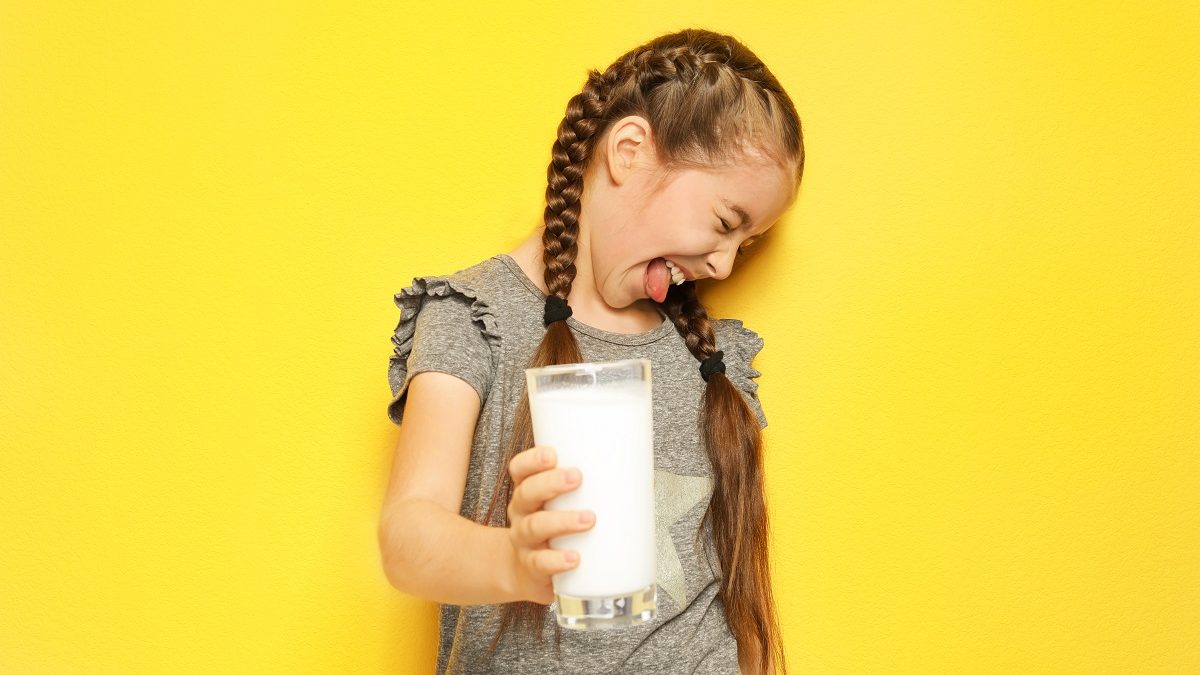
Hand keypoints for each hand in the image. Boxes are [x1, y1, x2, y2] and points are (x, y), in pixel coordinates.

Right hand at [505, 445, 594, 603]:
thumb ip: (599, 493)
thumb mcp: (566, 508)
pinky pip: (540, 563)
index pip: (521, 470)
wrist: (527, 573)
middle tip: (576, 477)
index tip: (552, 454)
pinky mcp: (532, 569)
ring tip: (588, 519)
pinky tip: (573, 558)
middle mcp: (522, 514)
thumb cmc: (555, 532)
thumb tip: (646, 481)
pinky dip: (556, 561)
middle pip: (527, 493)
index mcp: (531, 493)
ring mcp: (524, 542)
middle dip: (550, 483)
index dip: (532, 460)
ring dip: (562, 521)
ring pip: (535, 527)